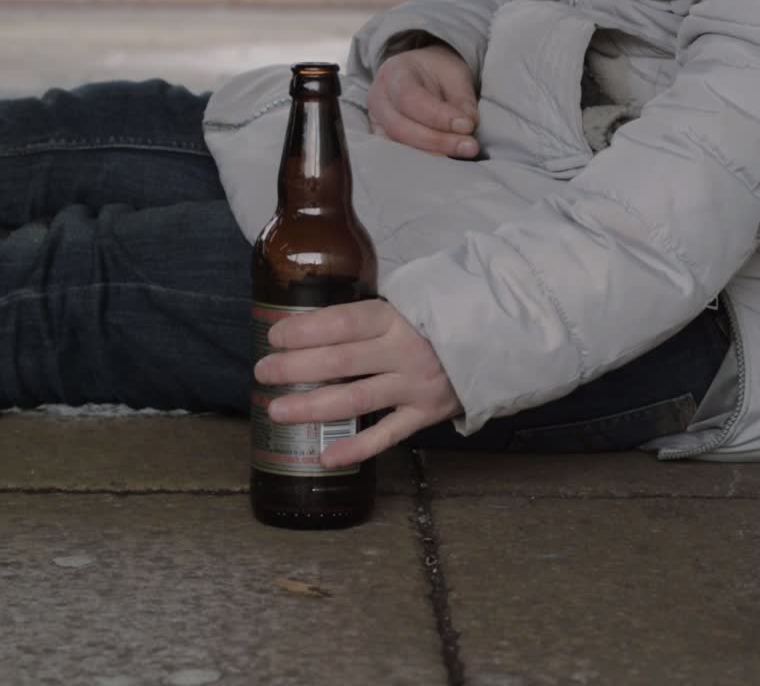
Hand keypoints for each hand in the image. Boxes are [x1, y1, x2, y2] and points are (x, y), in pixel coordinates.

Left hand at [254, 300, 462, 466]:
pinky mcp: (426, 414)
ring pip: (356, 399)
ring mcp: (415, 386)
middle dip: (294, 368)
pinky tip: (326, 455)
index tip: (275, 336)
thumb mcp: (409, 304)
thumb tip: (311, 322)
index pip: (342, 323)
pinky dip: (356, 448)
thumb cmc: (439, 322)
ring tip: (277, 411)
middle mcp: (404, 352)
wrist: (496, 342)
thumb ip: (369, 315)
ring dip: (312, 406)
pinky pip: (387, 435)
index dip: (305, 330)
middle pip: (340, 361)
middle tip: (263, 373)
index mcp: (396, 318)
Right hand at [368, 43, 480, 157]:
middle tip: (470, 146)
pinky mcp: (384, 142)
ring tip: (462, 154)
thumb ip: (461, 99)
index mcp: (394, 73)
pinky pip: (401, 157)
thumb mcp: (454, 74)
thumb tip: (468, 126)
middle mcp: (379, 99)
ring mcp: (378, 123)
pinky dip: (424, 162)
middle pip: (401, 127)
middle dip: (438, 141)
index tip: (467, 125)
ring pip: (399, 147)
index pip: (410, 98)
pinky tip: (447, 163)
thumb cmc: (438, 73)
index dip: (439, 116)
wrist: (422, 74)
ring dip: (433, 155)